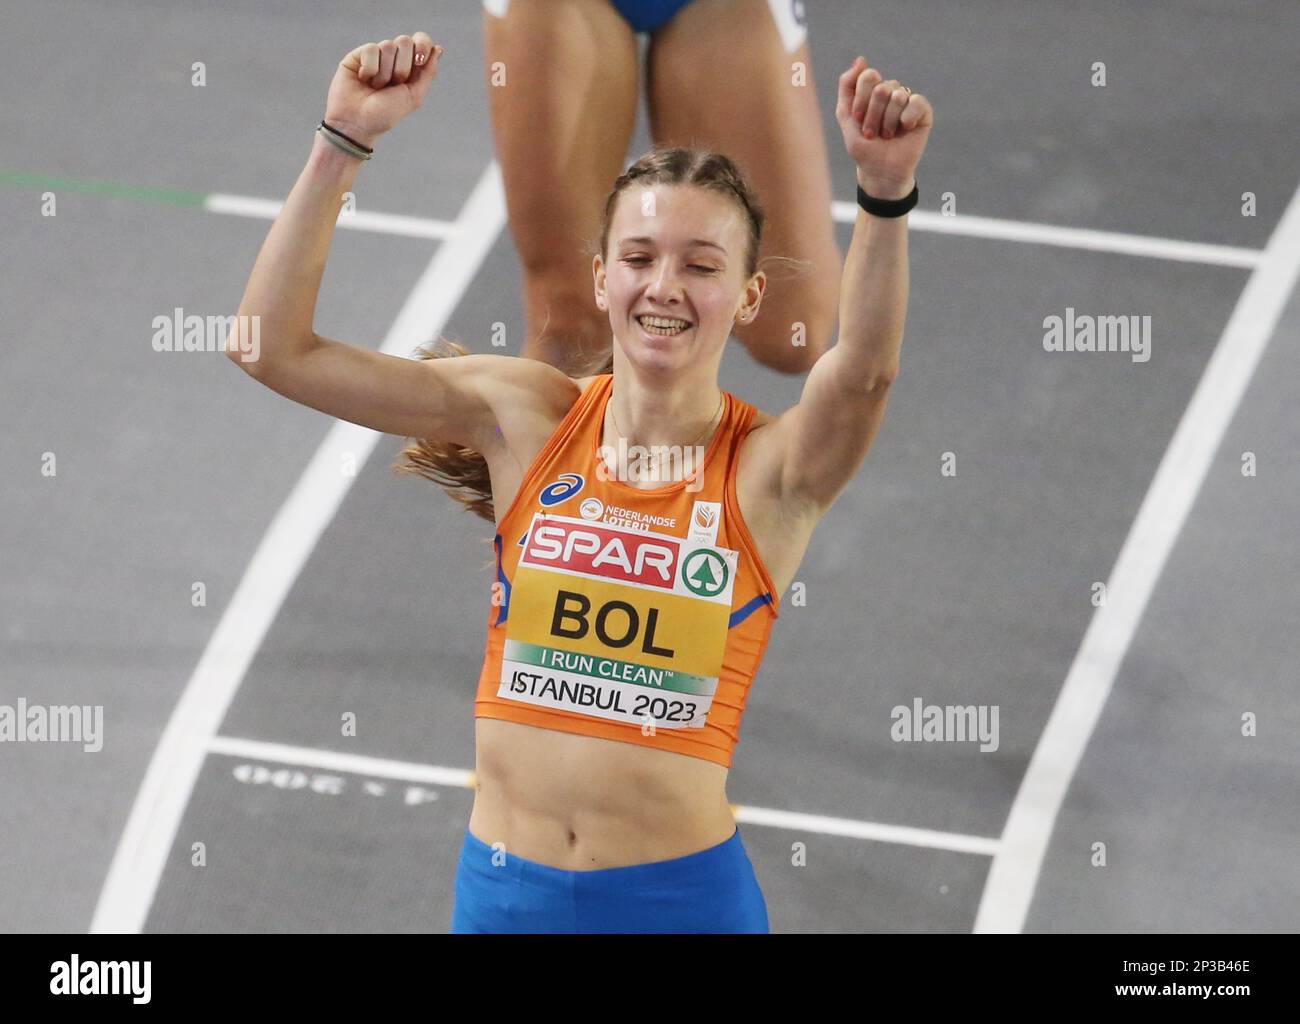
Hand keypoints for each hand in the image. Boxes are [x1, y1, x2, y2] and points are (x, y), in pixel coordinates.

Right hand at [323, 32, 441, 148]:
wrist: (358, 123)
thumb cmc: (386, 114)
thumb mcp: (414, 96)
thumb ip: (428, 73)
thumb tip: (438, 48)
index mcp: (410, 67)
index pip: (421, 40)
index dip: (423, 44)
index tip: (420, 61)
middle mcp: (394, 58)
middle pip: (405, 41)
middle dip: (402, 66)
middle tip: (394, 84)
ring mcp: (376, 55)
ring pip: (388, 45)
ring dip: (385, 73)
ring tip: (376, 87)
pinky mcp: (358, 55)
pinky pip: (371, 49)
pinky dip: (370, 68)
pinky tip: (363, 79)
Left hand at [835, 56, 932, 198]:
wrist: (880, 171)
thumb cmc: (863, 147)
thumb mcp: (846, 117)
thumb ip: (847, 86)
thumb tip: (861, 59)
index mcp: (872, 90)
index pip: (868, 77)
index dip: (861, 101)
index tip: (858, 120)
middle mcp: (890, 91)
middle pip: (881, 88)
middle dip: (873, 115)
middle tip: (873, 133)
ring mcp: (907, 99)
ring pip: (898, 96)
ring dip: (887, 122)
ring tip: (887, 135)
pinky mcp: (923, 110)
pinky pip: (916, 102)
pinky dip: (906, 118)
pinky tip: (905, 129)